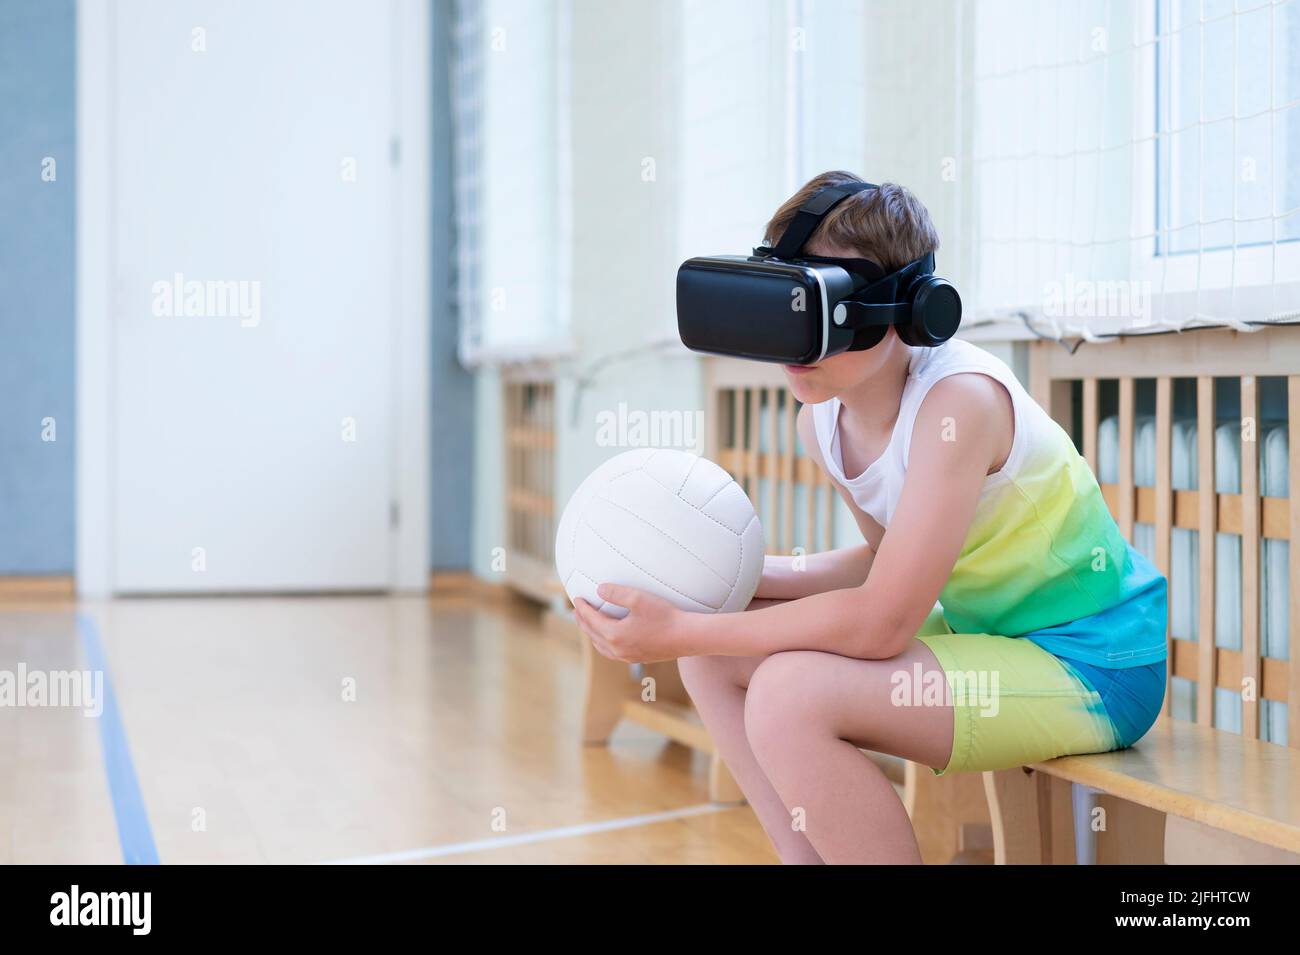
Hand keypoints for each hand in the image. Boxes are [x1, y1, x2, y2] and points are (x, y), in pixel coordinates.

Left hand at [572, 584, 689, 663]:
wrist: (687, 637)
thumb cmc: (665, 616)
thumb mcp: (639, 598)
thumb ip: (617, 593)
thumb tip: (599, 589)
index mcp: (614, 635)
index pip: (591, 619)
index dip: (582, 607)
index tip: (577, 597)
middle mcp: (618, 649)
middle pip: (592, 634)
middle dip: (583, 622)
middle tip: (577, 610)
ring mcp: (627, 657)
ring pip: (601, 646)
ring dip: (592, 634)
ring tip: (589, 624)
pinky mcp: (638, 658)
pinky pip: (612, 652)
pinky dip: (604, 644)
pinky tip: (609, 639)